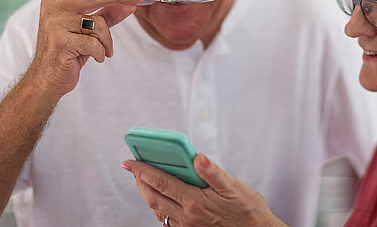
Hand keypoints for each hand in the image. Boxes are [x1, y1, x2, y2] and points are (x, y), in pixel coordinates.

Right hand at [25, 0, 144, 96]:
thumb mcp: (89, 28)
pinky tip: (97, 57)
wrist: (47, 78)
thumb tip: (132, 3)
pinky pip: (94, 43)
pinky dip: (101, 52)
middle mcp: (52, 6)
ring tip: (104, 50)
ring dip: (108, 40)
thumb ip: (108, 13)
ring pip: (97, 23)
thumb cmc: (70, 50)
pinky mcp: (59, 42)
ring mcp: (54, 23)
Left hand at [121, 153, 287, 226]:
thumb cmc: (247, 208)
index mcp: (195, 202)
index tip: (129, 160)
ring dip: (146, 192)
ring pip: (157, 209)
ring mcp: (187, 226)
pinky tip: (160, 195)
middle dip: (139, 180)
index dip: (142, 170)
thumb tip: (198, 156)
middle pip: (153, 197)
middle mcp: (187, 216)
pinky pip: (166, 218)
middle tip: (132, 166)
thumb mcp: (233, 186)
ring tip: (141, 177)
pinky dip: (158, 205)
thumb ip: (213, 172)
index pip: (161, 182)